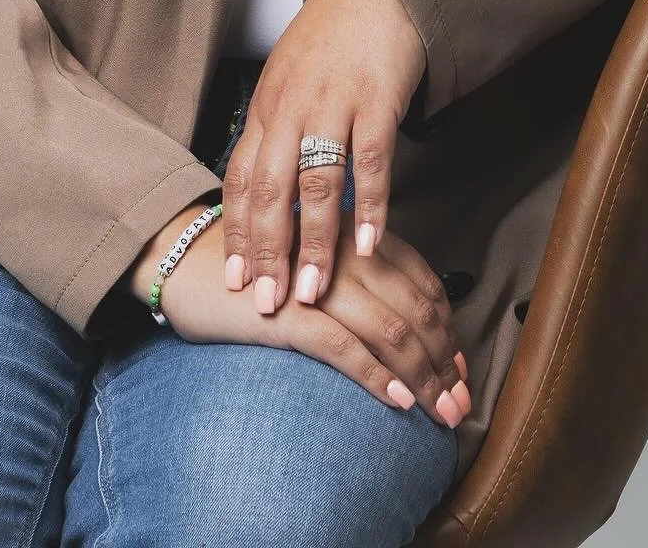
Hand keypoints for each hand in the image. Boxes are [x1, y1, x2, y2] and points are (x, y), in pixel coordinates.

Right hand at [141, 206, 471, 427]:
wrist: (186, 261)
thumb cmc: (256, 267)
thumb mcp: (316, 261)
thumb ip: (356, 279)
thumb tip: (403, 326)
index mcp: (355, 238)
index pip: (422, 283)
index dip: (449, 329)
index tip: (461, 366)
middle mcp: (345, 254)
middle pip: (416, 309)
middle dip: (446, 361)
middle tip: (461, 401)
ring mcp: (318, 283)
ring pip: (390, 331)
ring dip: (424, 377)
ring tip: (440, 410)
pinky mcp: (289, 314)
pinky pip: (346, 348)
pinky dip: (378, 377)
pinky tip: (398, 401)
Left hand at [218, 0, 427, 314]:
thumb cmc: (329, 41)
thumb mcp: (286, 81)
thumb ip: (274, 133)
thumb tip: (260, 196)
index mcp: (264, 107)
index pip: (241, 179)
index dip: (238, 233)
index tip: (236, 281)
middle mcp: (291, 106)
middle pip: (270, 189)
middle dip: (268, 251)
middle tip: (269, 303)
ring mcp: (333, 102)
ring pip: (317, 182)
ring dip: (314, 242)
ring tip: (314, 291)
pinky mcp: (376, 98)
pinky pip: (370, 160)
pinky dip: (369, 205)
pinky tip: (368, 245)